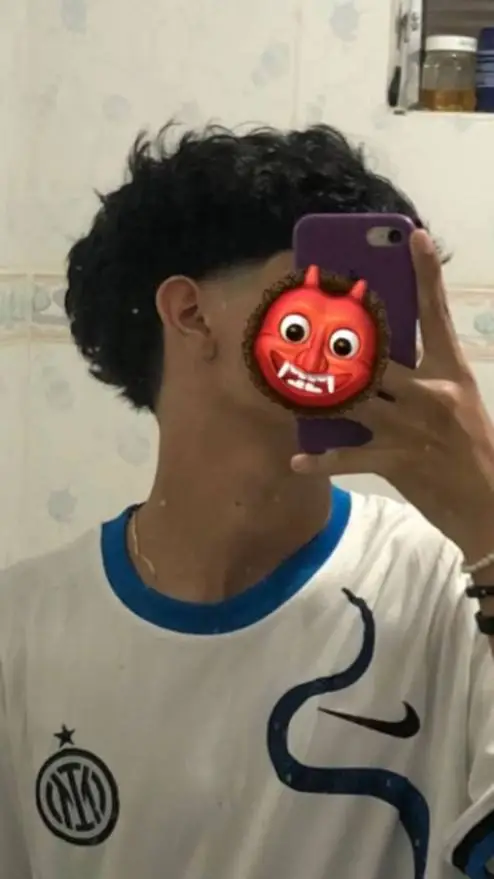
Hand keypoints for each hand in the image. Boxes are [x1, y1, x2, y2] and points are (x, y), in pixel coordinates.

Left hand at [291, 230, 493, 562]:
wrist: (490, 504)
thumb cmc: (472, 447)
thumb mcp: (458, 401)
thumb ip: (423, 376)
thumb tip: (376, 356)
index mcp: (450, 373)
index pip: (437, 315)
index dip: (426, 273)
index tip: (414, 236)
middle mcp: (431, 393)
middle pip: (377, 355)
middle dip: (340, 343)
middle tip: (307, 324)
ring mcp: (412, 428)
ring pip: (353, 400)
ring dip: (318, 396)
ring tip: (287, 387)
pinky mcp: (396, 461)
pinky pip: (349, 457)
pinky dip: (320, 461)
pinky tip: (297, 460)